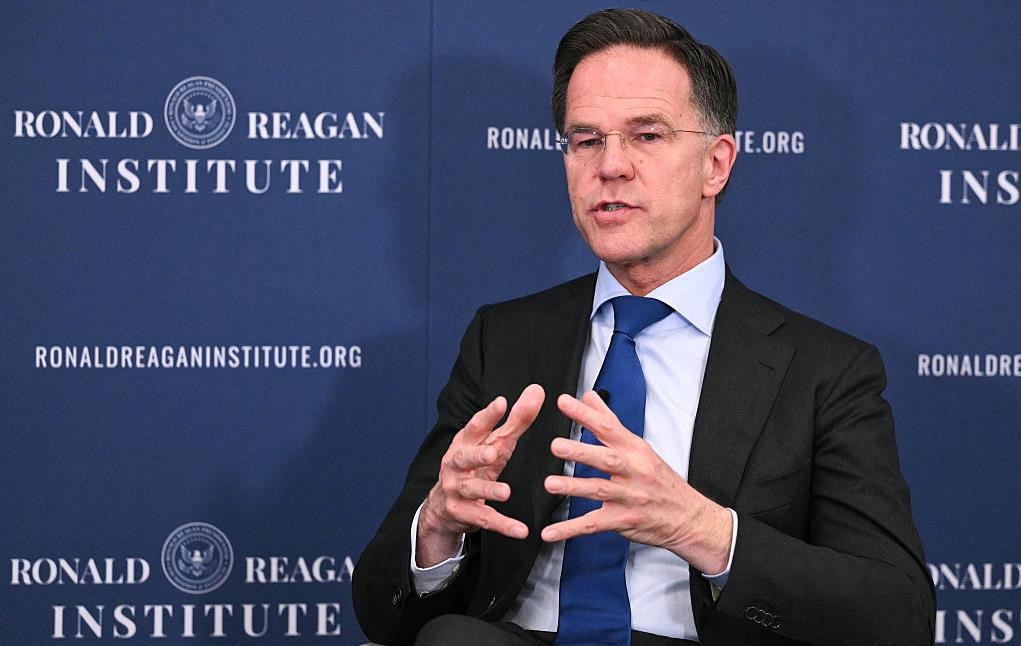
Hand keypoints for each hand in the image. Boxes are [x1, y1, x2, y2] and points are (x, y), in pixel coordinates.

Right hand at [416, 384, 544, 566]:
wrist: (444, 507)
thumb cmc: (476, 466)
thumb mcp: (496, 443)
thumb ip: (517, 420)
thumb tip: (537, 390)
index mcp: (465, 442)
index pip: (475, 426)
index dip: (486, 415)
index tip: (501, 403)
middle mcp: (456, 464)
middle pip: (464, 457)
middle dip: (477, 455)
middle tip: (492, 452)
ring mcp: (456, 490)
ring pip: (471, 489)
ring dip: (488, 491)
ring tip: (506, 492)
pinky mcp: (462, 513)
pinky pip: (484, 519)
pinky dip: (503, 525)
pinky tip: (520, 530)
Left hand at [541, 391, 732, 574]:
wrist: (689, 517)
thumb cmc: (661, 480)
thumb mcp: (640, 447)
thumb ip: (610, 421)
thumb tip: (590, 397)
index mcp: (635, 450)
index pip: (609, 427)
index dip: (586, 414)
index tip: (564, 403)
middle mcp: (633, 471)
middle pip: (606, 459)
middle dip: (581, 452)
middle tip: (557, 446)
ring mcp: (629, 497)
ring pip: (600, 490)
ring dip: (574, 487)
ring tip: (551, 483)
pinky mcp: (624, 520)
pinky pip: (594, 525)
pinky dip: (570, 529)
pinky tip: (551, 531)